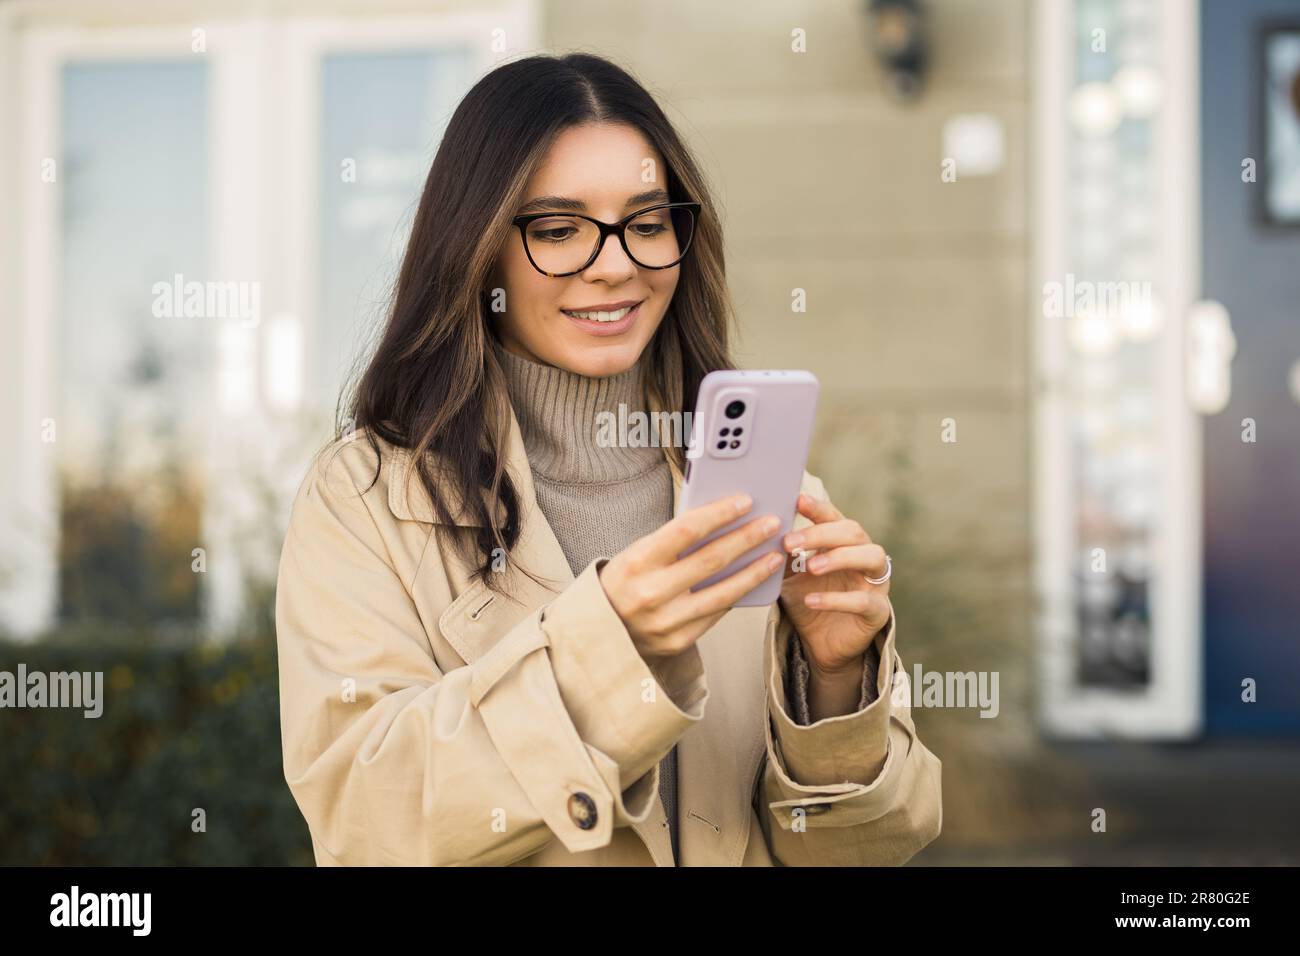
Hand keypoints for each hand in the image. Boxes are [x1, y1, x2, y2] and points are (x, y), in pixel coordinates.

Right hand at [599, 493, 785, 662]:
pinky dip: (736, 596)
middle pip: (712, 559)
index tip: (745, 501)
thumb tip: (719, 521)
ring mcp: (666, 621)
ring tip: (774, 555)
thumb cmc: (621, 585)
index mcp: (636, 562)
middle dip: (747, 538)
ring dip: (754, 571)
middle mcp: (651, 592)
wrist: (597, 634)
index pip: (687, 529)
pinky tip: (752, 582)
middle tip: (772, 523)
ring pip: (723, 592)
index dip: (720, 513)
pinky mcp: (677, 642)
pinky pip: (715, 614)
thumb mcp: (635, 556)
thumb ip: (671, 542)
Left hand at [779, 493, 891, 676]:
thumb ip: (782, 555)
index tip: (796, 500)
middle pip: (854, 532)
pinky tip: (812, 600)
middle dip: (822, 533)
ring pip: (872, 557)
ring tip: (810, 566)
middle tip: (790, 542)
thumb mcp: (788, 576)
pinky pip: (864, 600)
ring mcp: (875, 583)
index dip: (818, 508)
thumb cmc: (807, 600)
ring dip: (840, 557)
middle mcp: (864, 556)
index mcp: (844, 542)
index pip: (834, 517)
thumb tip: (758, 531)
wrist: (820, 644)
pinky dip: (837, 599)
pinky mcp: (878, 611)